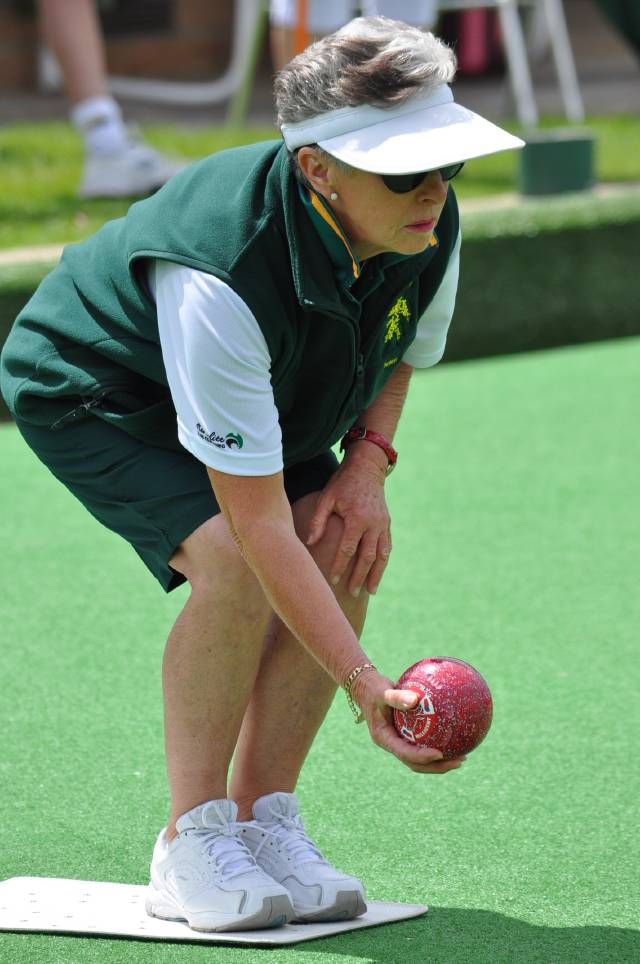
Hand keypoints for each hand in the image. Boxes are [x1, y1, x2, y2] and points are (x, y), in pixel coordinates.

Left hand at [307, 445, 390, 595]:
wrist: (367, 468)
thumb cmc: (342, 483)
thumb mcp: (326, 498)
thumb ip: (318, 521)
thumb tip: (310, 543)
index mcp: (357, 518)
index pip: (348, 548)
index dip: (341, 566)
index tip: (334, 580)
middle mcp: (374, 523)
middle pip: (368, 557)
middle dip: (360, 577)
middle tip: (352, 593)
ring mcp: (383, 524)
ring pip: (382, 555)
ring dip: (377, 574)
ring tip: (371, 591)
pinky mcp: (387, 523)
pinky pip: (387, 547)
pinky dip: (383, 562)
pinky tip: (378, 573)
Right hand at [352, 670, 465, 773]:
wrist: (367, 689)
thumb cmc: (374, 689)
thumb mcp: (382, 692)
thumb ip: (397, 697)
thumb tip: (415, 700)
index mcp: (384, 739)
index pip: (405, 753)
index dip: (422, 757)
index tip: (440, 754)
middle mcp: (392, 744)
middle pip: (415, 764)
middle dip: (437, 767)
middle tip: (458, 761)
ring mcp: (399, 742)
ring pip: (420, 759)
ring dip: (440, 762)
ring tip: (461, 758)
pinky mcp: (405, 736)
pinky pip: (422, 745)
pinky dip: (437, 746)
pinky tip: (454, 740)